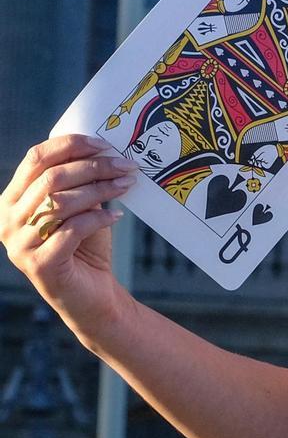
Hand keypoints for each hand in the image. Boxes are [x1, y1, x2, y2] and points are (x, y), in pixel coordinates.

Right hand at [1, 133, 136, 343]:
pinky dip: (98, 219)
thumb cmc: (84, 245)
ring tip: (125, 185)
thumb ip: (78, 179)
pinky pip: (71, 231)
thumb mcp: (79, 205)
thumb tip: (102, 148)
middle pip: (51, 178)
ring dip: (99, 189)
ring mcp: (20, 245)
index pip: (35, 158)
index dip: (69, 146)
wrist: (91, 294)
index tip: (103, 144)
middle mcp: (8, 221)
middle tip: (125, 166)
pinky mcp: (40, 265)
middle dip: (93, 167)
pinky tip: (115, 215)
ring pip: (60, 203)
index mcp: (13, 199)